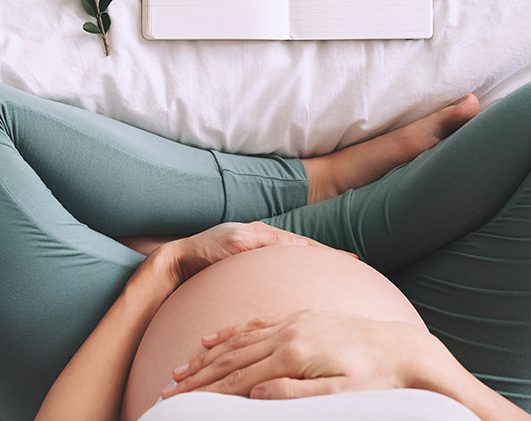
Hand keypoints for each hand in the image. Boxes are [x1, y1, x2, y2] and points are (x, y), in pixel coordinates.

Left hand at [157, 221, 348, 287]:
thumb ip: (262, 243)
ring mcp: (257, 259)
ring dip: (314, 270)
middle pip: (305, 252)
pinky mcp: (248, 275)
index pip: (306, 244)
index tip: (353, 260)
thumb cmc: (202, 254)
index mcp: (264, 236)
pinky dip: (296, 281)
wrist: (176, 264)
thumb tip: (296, 247)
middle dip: (328, 260)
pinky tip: (303, 293)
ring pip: (294, 265)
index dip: (329, 253)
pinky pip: (279, 276)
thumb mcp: (235, 244)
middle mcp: (264, 244)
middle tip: (355, 268)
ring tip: (338, 278)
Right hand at [160, 309, 425, 400]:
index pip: (239, 377)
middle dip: (198, 376)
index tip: (180, 402)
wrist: (402, 349)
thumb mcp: (341, 396)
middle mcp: (289, 332)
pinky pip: (257, 324)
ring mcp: (293, 321)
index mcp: (295, 354)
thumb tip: (254, 394)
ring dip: (208, 356)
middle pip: (232, 358)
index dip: (206, 392)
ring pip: (240, 340)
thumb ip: (295, 396)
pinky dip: (232, 334)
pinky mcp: (300, 317)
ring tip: (182, 369)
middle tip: (168, 390)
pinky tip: (215, 340)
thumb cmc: (376, 380)